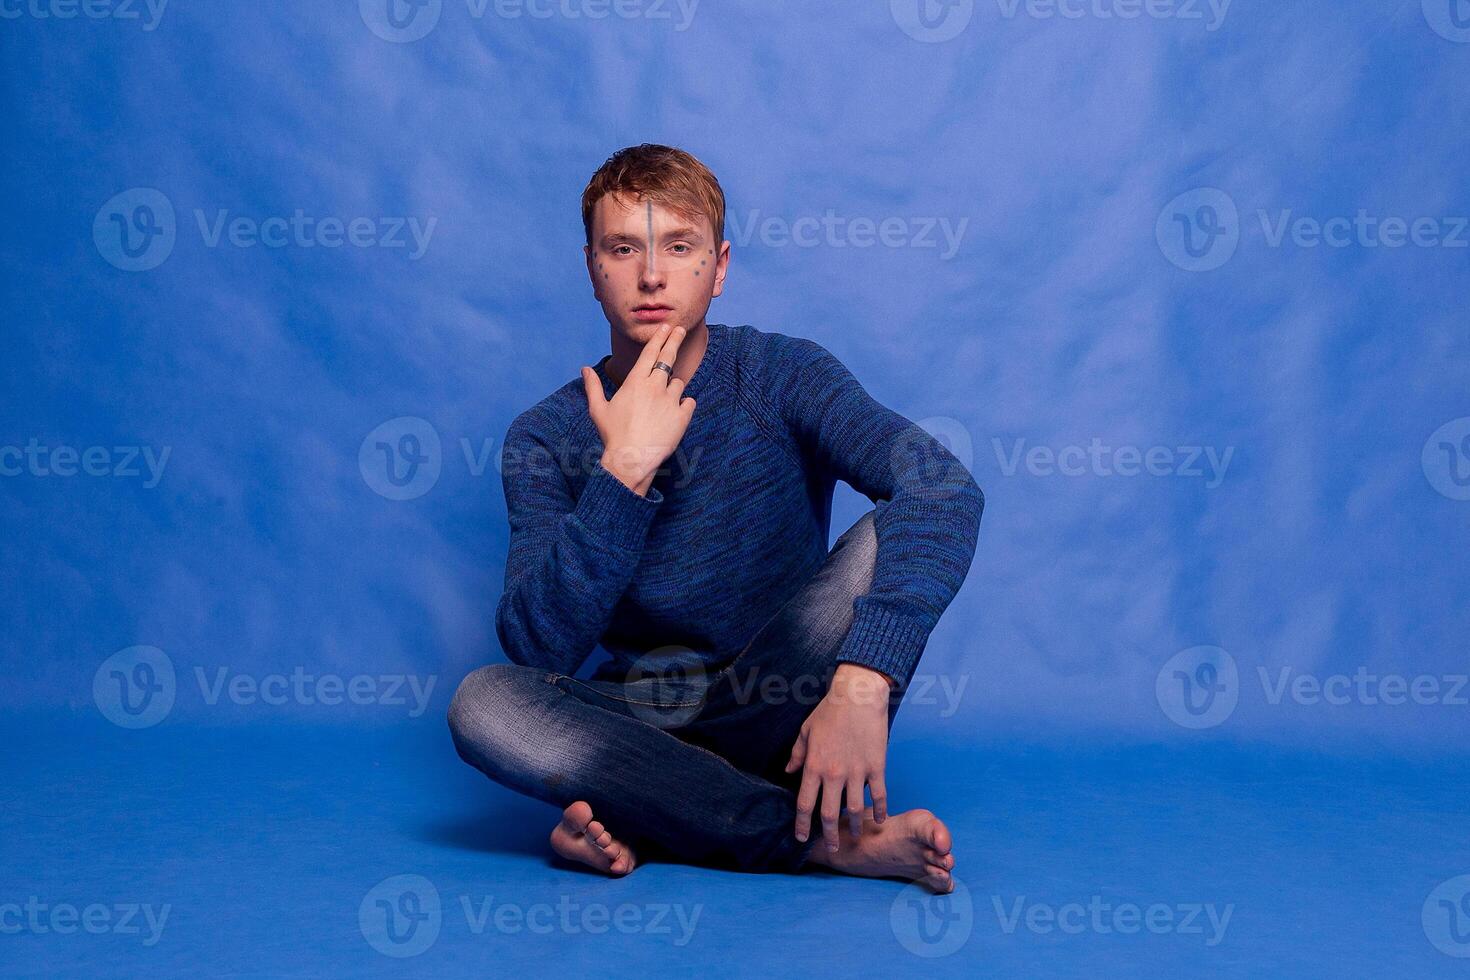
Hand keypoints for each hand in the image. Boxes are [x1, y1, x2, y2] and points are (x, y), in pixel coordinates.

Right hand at [581, 323, 697, 495]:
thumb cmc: (613, 435)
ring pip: (678, 383)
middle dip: (675, 340)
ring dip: (673, 386)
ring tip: (661, 404)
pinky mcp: (683, 416)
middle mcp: (655, 386)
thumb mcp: (598, 409)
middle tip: (681, 329)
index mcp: (635, 382)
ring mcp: (671, 400)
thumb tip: (585, 369)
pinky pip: (689, 402)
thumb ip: (593, 386)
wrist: (631, 459)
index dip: (659, 337)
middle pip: (668, 357)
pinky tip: (676, 412)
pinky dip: (684, 404)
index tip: (667, 327)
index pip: (650, 352)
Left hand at [784, 663, 893, 850]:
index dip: (802, 824)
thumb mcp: (806, 731)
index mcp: (814, 766)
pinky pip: (879, 795)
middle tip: (833, 848)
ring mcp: (857, 772)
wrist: (858, 696)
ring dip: (855, 826)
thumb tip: (788, 770)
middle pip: (829, 813)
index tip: (801, 837)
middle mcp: (834, 773)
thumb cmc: (830, 711)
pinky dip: (880, 810)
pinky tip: (879, 820)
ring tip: (855, 835)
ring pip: (855, 809)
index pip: (805, 803)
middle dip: (829, 835)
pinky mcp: (876, 767)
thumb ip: (797, 754)